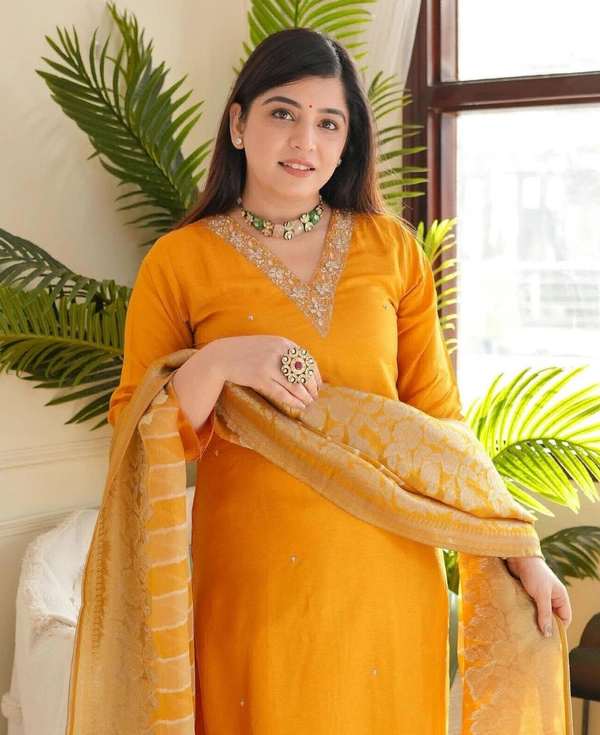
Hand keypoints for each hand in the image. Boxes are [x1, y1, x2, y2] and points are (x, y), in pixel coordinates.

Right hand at [208, 335, 322, 409]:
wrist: (222, 356)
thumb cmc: (247, 351)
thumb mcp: (268, 344)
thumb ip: (284, 353)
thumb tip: (303, 368)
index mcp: (283, 343)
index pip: (307, 360)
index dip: (315, 374)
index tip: (319, 384)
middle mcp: (278, 353)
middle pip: (303, 373)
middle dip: (312, 387)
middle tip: (315, 396)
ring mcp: (269, 366)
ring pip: (294, 385)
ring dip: (304, 396)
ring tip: (308, 402)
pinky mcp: (260, 378)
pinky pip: (281, 393)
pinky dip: (293, 401)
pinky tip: (299, 405)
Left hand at [505, 556, 571, 636]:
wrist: (519, 557)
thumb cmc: (534, 574)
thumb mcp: (542, 595)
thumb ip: (545, 614)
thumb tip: (548, 633)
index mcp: (560, 597)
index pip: (565, 618)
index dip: (559, 629)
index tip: (549, 639)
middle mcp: (552, 597)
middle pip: (552, 616)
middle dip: (546, 625)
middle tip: (537, 638)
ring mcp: (539, 595)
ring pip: (540, 612)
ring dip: (534, 619)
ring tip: (528, 631)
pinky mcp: (528, 593)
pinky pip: (530, 607)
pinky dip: (527, 613)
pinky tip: (521, 619)